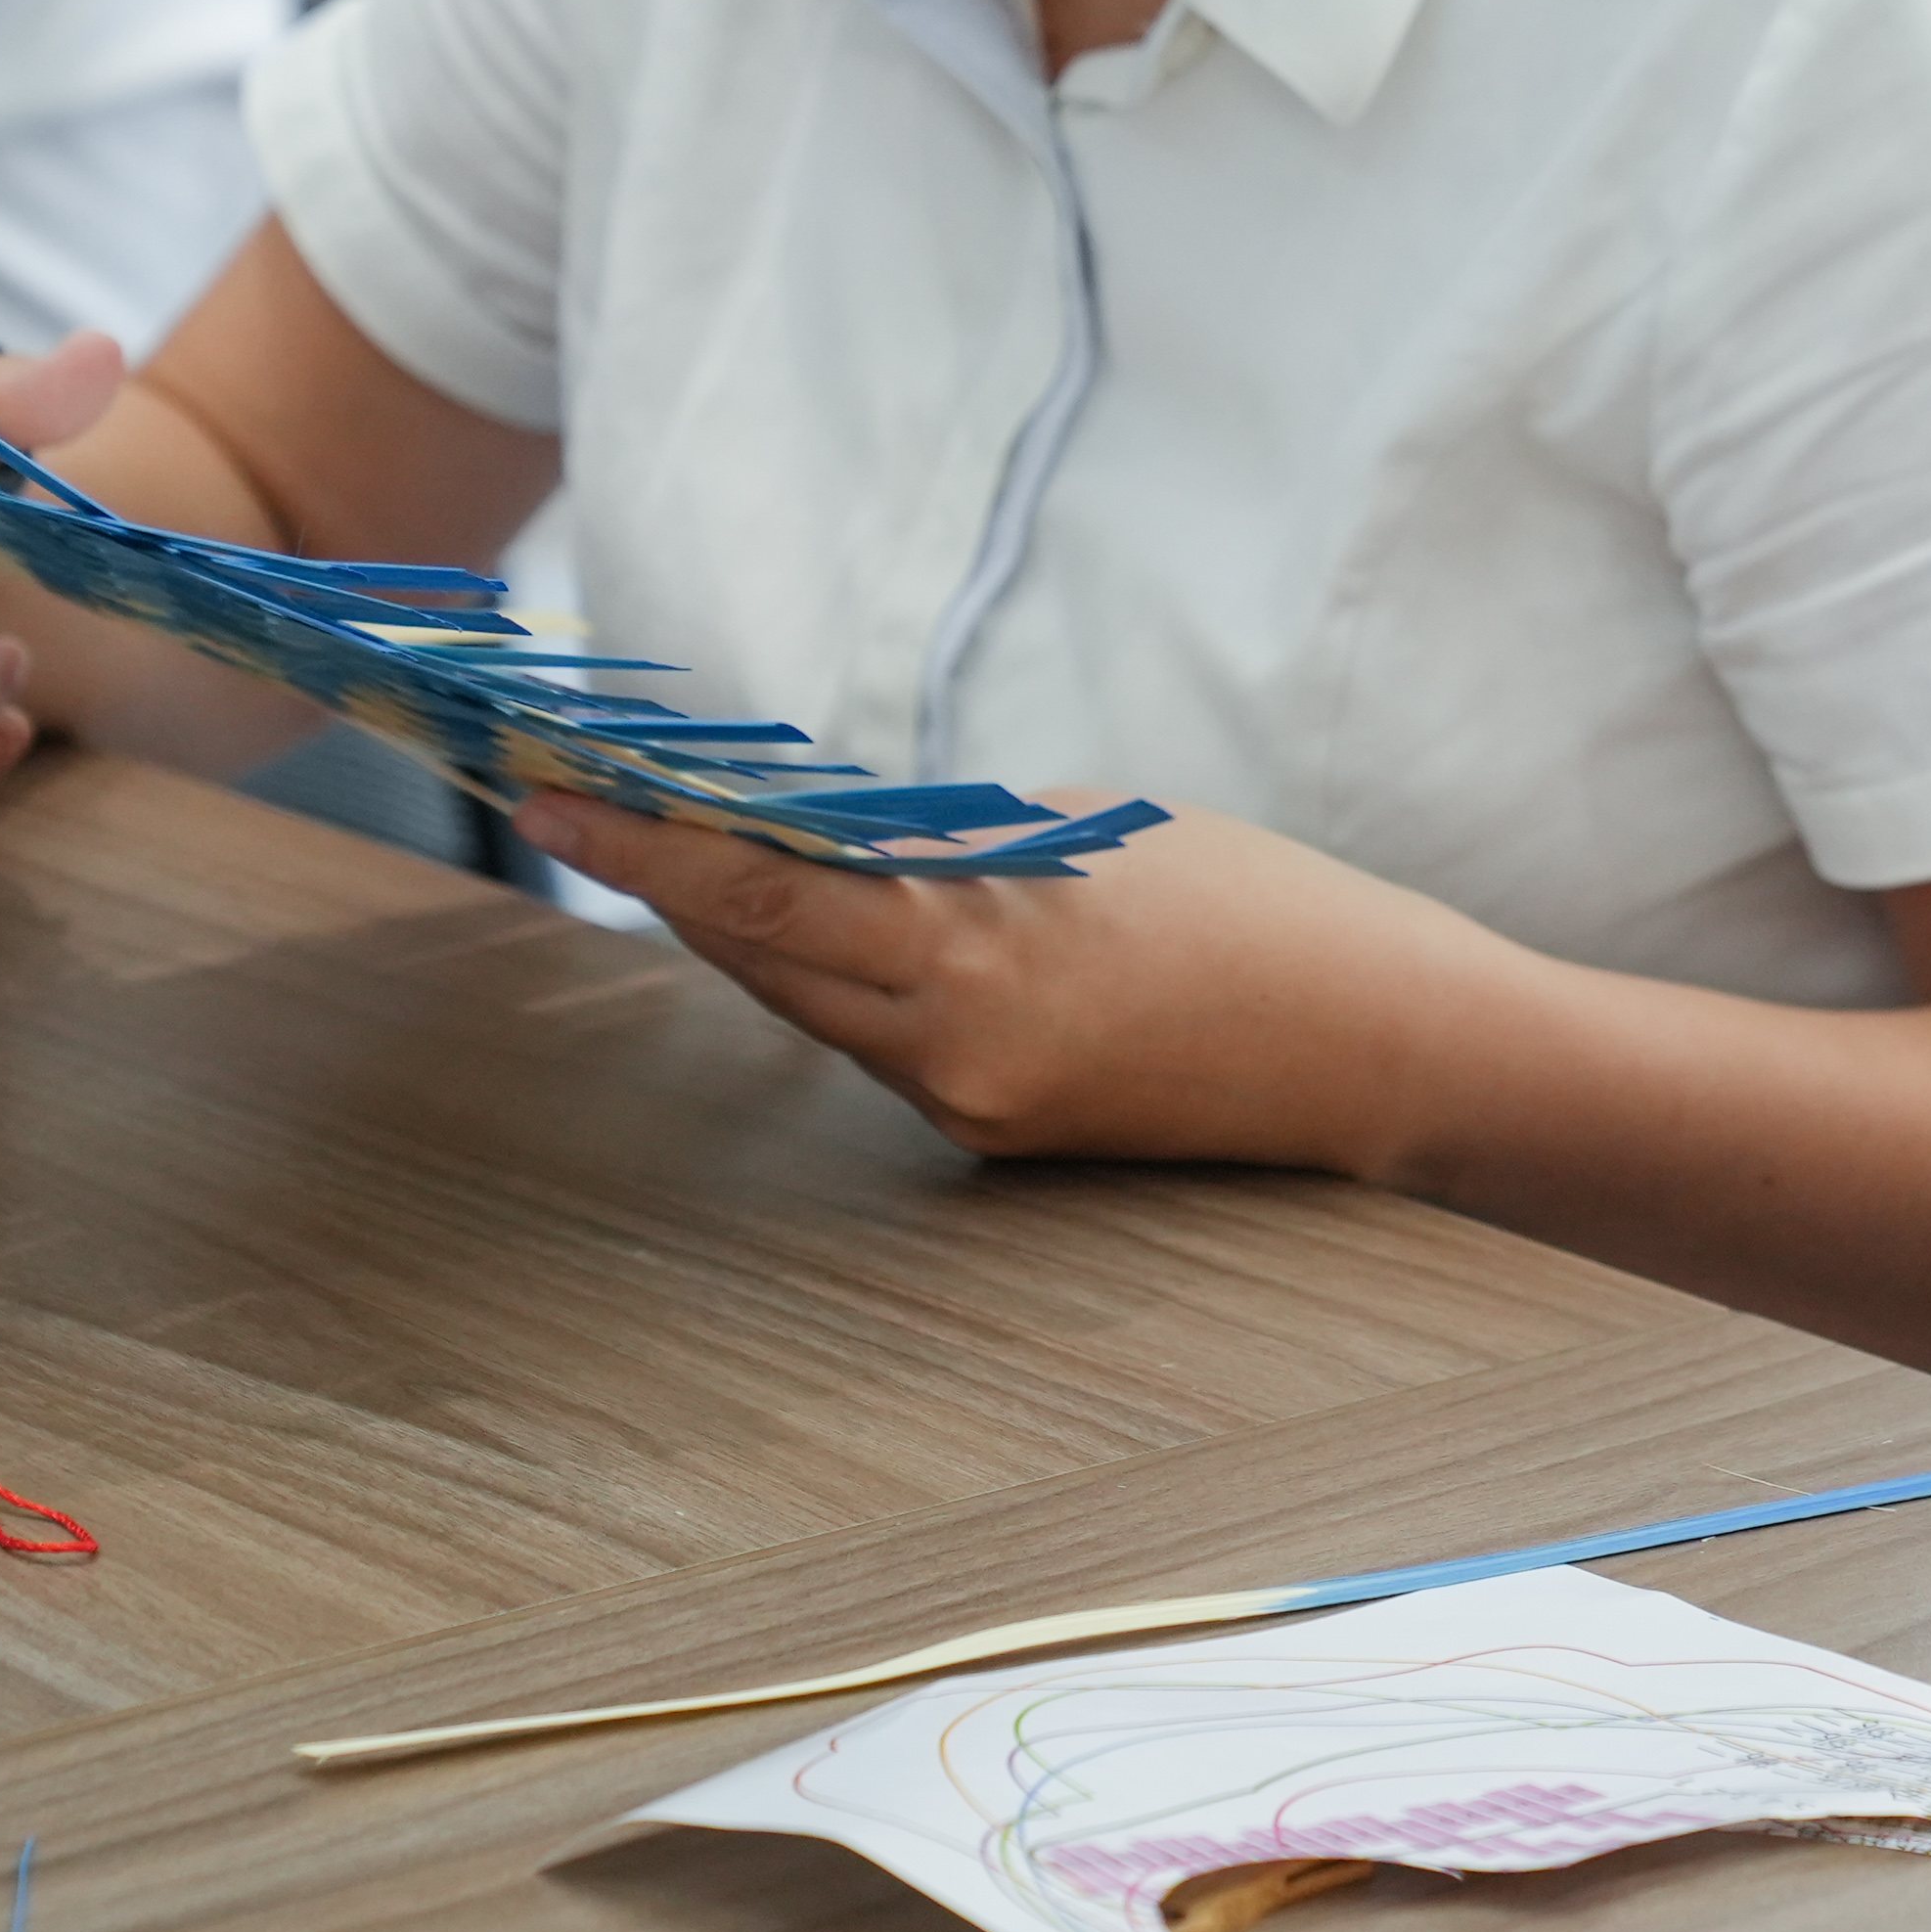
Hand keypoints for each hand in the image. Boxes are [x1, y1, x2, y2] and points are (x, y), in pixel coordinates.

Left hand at [515, 791, 1522, 1173]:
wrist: (1382, 1052)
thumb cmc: (1264, 908)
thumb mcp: (1094, 835)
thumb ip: (955, 844)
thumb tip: (844, 837)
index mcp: (977, 958)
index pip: (764, 899)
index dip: (644, 847)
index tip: (548, 793)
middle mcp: (949, 1057)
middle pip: (764, 962)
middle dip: (683, 878)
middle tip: (592, 793)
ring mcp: (970, 1111)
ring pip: (821, 1006)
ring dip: (767, 928)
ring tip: (699, 836)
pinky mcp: (1000, 1138)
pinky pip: (891, 1043)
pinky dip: (859, 975)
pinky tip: (852, 916)